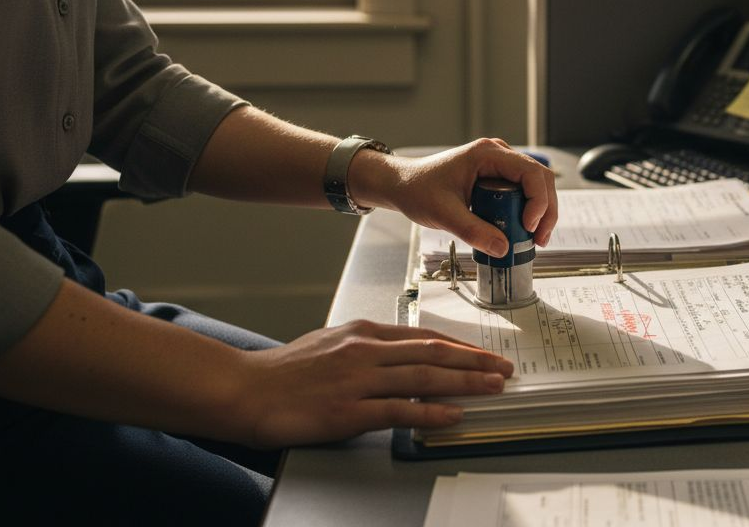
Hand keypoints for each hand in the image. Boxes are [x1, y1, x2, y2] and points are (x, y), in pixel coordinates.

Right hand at [238, 320, 513, 447]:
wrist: (245, 390)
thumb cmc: (284, 372)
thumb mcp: (330, 344)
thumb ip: (366, 349)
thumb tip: (398, 356)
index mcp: (363, 333)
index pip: (423, 336)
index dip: (459, 346)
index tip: (483, 353)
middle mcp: (365, 351)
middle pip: (433, 353)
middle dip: (474, 361)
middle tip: (504, 368)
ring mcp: (358, 380)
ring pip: (424, 377)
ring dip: (464, 383)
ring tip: (493, 387)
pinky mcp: (349, 410)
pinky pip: (400, 410)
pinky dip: (431, 412)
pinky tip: (453, 415)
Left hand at [354, 138, 557, 255]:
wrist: (403, 184)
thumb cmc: (418, 189)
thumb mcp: (444, 214)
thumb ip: (474, 231)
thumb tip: (503, 249)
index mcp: (488, 154)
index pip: (531, 173)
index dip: (538, 201)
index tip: (529, 226)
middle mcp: (498, 154)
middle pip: (540, 179)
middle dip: (546, 210)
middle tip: (540, 238)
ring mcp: (500, 165)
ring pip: (536, 185)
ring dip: (541, 212)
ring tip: (534, 238)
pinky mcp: (498, 177)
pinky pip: (523, 191)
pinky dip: (529, 211)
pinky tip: (523, 230)